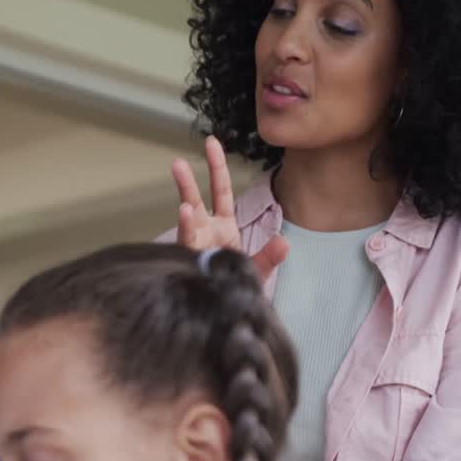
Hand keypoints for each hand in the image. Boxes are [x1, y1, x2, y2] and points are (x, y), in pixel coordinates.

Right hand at [172, 136, 288, 282]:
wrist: (224, 316)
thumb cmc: (236, 290)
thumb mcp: (256, 271)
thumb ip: (269, 257)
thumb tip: (284, 242)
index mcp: (222, 229)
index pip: (219, 192)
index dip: (217, 168)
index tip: (212, 144)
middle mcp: (205, 233)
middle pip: (197, 200)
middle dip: (189, 179)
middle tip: (179, 159)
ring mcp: (195, 246)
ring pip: (187, 216)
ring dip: (184, 193)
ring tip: (176, 169)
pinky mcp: (190, 260)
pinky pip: (187, 241)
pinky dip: (187, 226)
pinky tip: (185, 213)